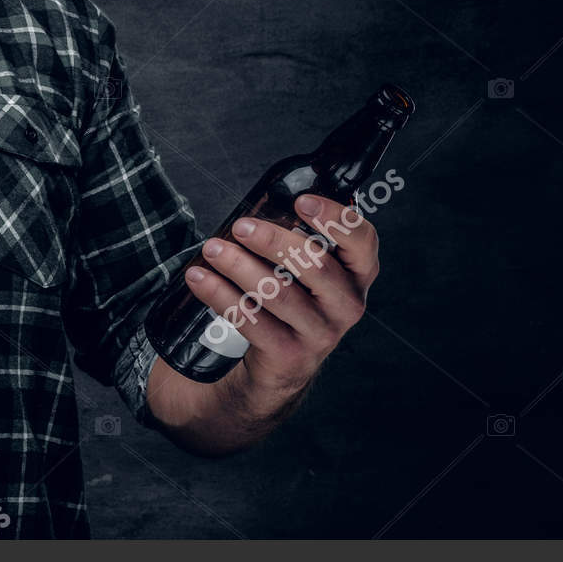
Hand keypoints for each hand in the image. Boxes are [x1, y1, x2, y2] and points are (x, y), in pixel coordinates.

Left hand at [184, 192, 379, 395]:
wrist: (282, 361)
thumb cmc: (293, 297)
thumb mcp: (306, 269)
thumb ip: (299, 237)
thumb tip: (262, 200)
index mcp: (357, 274)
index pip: (362, 241)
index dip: (335, 218)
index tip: (300, 201)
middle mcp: (347, 304)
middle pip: (315, 265)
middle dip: (272, 241)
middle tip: (240, 227)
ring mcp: (321, 333)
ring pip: (278, 293)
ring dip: (238, 266)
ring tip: (212, 249)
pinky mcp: (290, 354)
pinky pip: (251, 320)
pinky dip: (219, 294)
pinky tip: (200, 278)